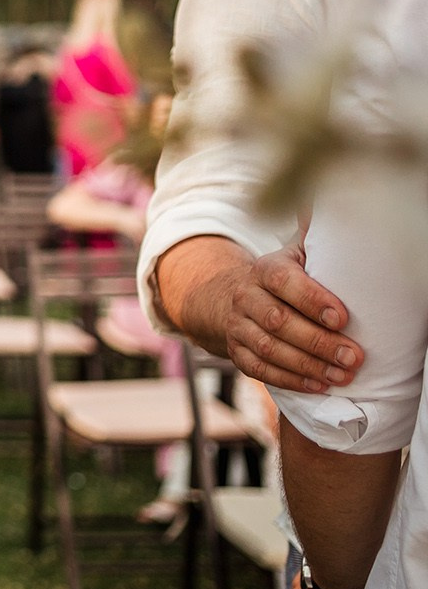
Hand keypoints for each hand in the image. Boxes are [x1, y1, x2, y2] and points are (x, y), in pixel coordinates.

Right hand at [160, 237, 357, 392]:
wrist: (235, 299)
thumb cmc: (284, 277)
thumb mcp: (297, 252)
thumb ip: (315, 234)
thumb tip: (323, 204)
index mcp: (263, 269)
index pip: (283, 281)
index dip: (312, 300)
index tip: (342, 317)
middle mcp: (244, 296)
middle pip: (277, 321)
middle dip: (318, 341)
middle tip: (354, 356)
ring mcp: (237, 326)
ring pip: (268, 348)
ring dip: (308, 364)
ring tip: (343, 374)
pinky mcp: (236, 351)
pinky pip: (258, 369)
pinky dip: (289, 379)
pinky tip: (318, 384)